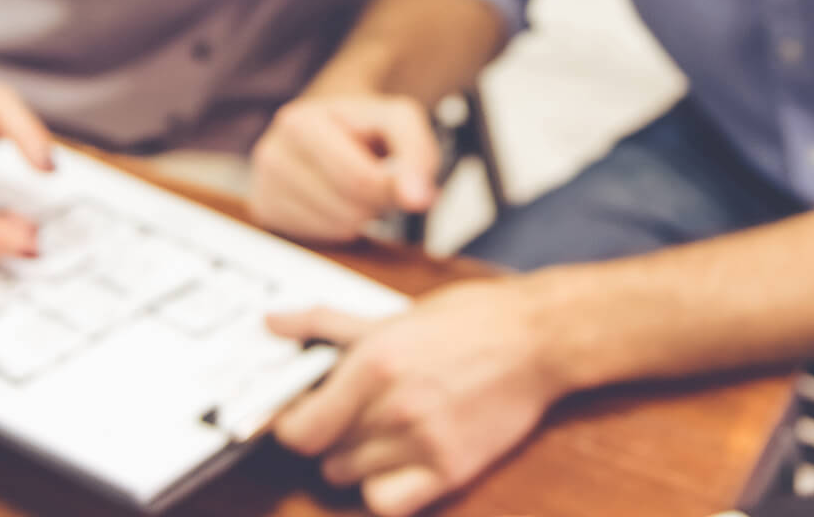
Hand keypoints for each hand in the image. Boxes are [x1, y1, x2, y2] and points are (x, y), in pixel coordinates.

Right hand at [247, 94, 440, 242]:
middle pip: (347, 208)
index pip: (357, 180)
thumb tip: (417, 198)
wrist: (331, 124)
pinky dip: (339, 225)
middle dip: (377, 201)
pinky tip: (337, 200)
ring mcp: (263, 187)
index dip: (392, 190)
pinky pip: (320, 240)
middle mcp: (271, 154)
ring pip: (336, 228)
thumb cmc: (365, 124)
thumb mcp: (399, 120)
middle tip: (380, 179)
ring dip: (360, 214)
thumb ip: (416, 154)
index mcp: (300, 123)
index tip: (412, 188)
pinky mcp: (267, 213)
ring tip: (357, 186)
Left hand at [269, 280, 567, 516]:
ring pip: (349, 477)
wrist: (539, 338)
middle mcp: (393, 406)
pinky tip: (398, 463)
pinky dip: (384, 489)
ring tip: (383, 431)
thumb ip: (327, 325)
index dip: (292, 424)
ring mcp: (422, 442)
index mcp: (374, 363)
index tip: (302, 414)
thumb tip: (274, 324)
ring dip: (357, 458)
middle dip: (330, 433)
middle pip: (323, 453)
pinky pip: (387, 503)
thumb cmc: (471, 320)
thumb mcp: (393, 316)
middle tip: (353, 413)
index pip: (298, 428)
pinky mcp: (450, 470)